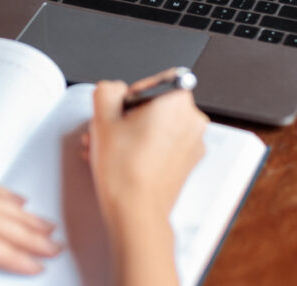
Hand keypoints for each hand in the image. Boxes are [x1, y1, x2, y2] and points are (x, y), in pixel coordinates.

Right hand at [83, 72, 207, 223]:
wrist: (136, 213)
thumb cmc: (126, 173)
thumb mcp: (102, 118)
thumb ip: (106, 90)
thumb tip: (113, 89)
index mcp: (178, 102)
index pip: (149, 83)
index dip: (126, 99)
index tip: (118, 114)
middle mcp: (192, 121)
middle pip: (153, 106)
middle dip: (127, 119)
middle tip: (110, 133)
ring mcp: (193, 144)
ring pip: (157, 127)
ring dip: (131, 135)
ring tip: (111, 151)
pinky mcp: (188, 163)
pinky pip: (165, 145)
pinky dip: (145, 149)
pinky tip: (124, 162)